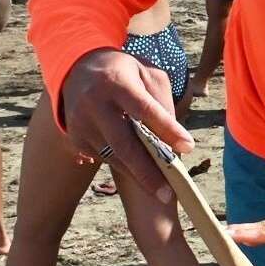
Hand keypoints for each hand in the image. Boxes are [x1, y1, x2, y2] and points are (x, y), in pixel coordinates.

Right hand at [58, 48, 192, 196]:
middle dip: (148, 172)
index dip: (167, 130)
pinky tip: (142, 174)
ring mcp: (81, 124)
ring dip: (139, 176)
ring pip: (114, 157)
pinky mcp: (76, 139)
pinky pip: (105, 159)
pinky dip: (126, 167)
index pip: (145, 109)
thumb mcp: (147, 74)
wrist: (77, 70)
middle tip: (168, 195)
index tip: (188, 147)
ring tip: (162, 192)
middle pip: (124, 144)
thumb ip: (162, 102)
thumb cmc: (124, 73)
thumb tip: (174, 138)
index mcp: (116, 83)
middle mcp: (94, 104)